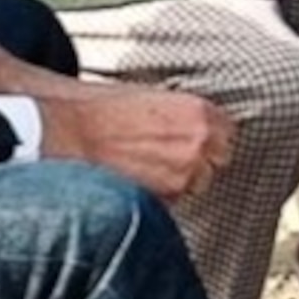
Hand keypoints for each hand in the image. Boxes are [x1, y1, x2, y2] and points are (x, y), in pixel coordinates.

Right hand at [35, 81, 238, 201]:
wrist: (71, 133)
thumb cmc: (104, 111)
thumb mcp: (152, 99)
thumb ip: (182, 115)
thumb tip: (196, 128)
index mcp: (200, 113)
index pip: (228, 133)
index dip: (209, 138)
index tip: (196, 141)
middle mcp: (200, 143)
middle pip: (219, 161)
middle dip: (201, 160)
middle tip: (169, 156)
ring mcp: (185, 174)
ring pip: (198, 184)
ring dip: (181, 180)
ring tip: (148, 168)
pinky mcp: (164, 198)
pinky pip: (173, 200)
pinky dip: (160, 195)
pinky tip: (136, 180)